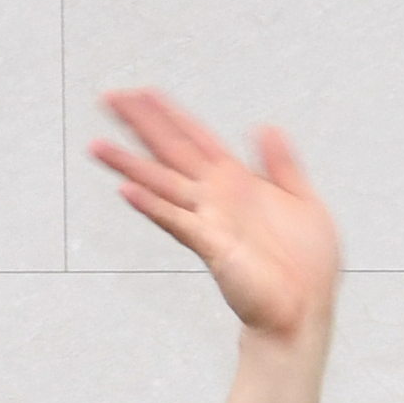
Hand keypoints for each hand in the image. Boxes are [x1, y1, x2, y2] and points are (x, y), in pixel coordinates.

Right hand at [90, 91, 342, 340]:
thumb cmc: (305, 266)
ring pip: (161, 183)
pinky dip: (152, 205)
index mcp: (237, 182)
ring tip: (98, 146)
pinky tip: (127, 191)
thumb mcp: (305, 201)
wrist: (306, 309)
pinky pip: (176, 221)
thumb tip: (265, 126)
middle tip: (109, 98)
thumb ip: (283, 165)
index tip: (143, 92)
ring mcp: (209, 221)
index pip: (196, 138)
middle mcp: (216, 197)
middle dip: (140, 124)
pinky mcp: (212, 246)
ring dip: (128, 165)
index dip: (170, 114)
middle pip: (170, 151)